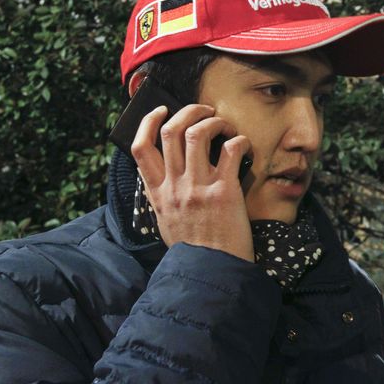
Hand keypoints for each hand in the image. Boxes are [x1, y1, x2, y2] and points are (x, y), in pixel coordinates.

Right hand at [131, 104, 253, 261]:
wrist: (212, 274)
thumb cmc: (193, 250)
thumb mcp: (166, 222)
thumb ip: (164, 197)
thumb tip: (167, 174)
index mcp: (158, 194)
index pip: (139, 148)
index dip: (148, 122)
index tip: (161, 111)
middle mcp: (174, 186)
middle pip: (170, 131)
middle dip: (189, 112)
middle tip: (205, 110)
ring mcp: (198, 188)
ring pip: (197, 133)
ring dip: (214, 121)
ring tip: (225, 125)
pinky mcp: (224, 192)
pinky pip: (230, 150)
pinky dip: (239, 140)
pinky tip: (244, 147)